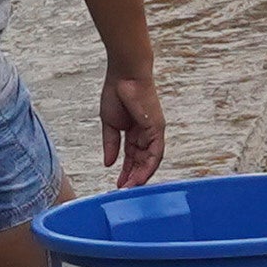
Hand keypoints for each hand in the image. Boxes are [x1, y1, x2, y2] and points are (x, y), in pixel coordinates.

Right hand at [101, 60, 168, 188]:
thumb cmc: (116, 93)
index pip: (132, 156)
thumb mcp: (110, 124)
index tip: (118, 184)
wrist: (124, 75)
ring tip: (130, 189)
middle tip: (124, 191)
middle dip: (133, 177)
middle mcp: (146, 134)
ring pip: (150, 160)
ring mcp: (153, 132)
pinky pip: (156, 153)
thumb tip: (108, 163)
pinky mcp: (157, 129)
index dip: (126, 171)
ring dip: (141, 176)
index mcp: (135, 131)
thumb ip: (111, 144)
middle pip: (142, 161)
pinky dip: (148, 167)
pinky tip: (139, 178)